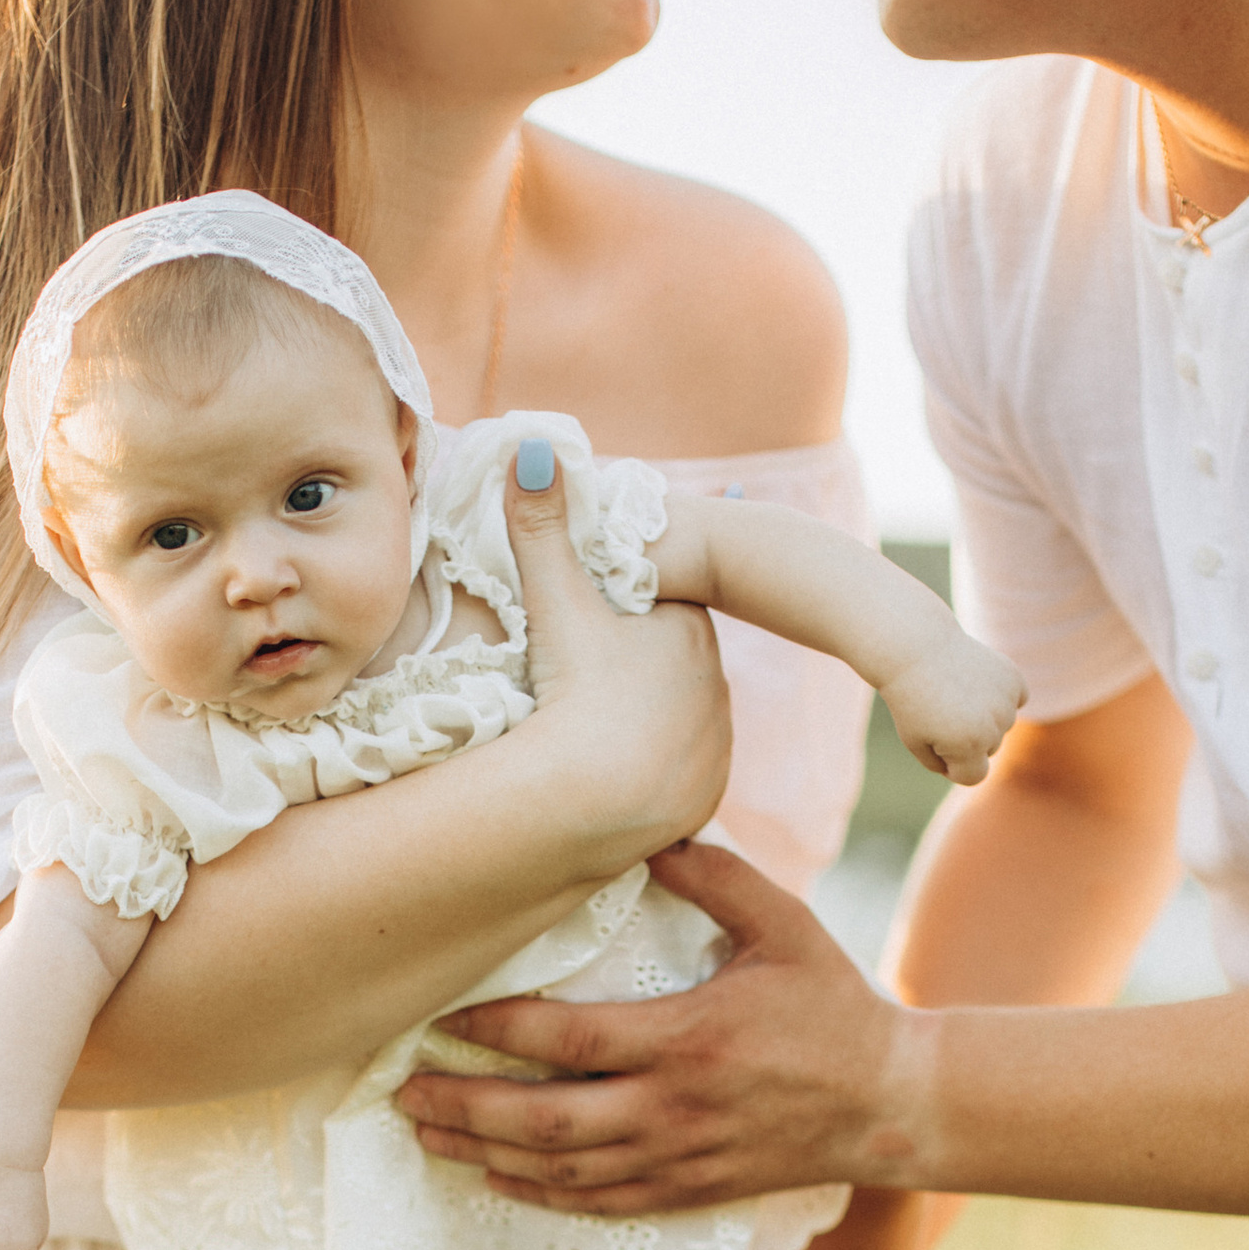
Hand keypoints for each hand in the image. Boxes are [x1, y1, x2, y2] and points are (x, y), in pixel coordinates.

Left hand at [399, 837, 915, 1212]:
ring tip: (428, 1132)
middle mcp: (674, 1108)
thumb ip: (714, 875)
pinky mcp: (689, 1192)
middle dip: (465, 1106)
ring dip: (484, 1153)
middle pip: (544, 1120)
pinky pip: (598, 1202)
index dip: (496, 1033)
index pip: (568, 1041)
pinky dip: (537, 1194)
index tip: (442, 1019)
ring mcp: (679, 1158)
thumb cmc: (834, 1005)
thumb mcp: (784, 923)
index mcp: (689, 1037)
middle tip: (403, 1090)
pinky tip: (494, 1177)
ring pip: (560, 1170)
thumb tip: (647, 832)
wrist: (892, 1103)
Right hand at [504, 440, 732, 858]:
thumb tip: (531, 446)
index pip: (670, 599)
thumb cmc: (576, 692)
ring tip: (607, 725)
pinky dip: (657, 769)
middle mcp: (717, 686)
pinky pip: (683, 774)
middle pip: (676, 660)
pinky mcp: (706, 797)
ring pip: (683, 718)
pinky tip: (626, 771)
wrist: (587, 803)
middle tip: (598, 671)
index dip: (637, 598)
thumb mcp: (553, 603)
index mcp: (691, 631)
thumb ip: (541, 528)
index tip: (609, 608)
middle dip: (644, 661)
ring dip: (652, 718)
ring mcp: (716, 746)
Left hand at [883, 628, 1026, 787]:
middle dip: (967, 738)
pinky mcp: (1014, 679)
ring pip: (1003, 725)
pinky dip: (1001, 696)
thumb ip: (943, 764)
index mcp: (967, 746)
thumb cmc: (911, 699)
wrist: (916, 648)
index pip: (974, 776)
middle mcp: (993, 727)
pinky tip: (977, 683)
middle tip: (942, 710)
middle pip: (988, 749)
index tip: (935, 743)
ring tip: (957, 693)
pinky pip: (1016, 700)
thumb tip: (974, 766)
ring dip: (984, 716)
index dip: (952, 764)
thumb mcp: (916, 742)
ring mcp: (1006, 702)